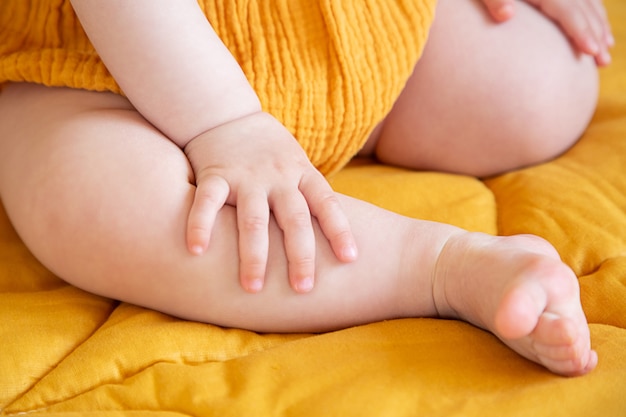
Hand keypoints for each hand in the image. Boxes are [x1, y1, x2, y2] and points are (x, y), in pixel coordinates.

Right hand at [183, 112, 357, 293]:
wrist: (226, 112)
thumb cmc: (270, 149)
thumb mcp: (297, 163)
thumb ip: (309, 194)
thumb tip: (332, 235)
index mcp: (302, 173)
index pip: (326, 203)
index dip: (339, 230)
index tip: (350, 260)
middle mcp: (278, 177)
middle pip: (294, 219)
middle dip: (300, 255)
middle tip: (303, 289)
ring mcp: (246, 176)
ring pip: (253, 219)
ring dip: (254, 255)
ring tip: (253, 288)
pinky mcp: (214, 174)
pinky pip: (207, 203)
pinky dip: (200, 226)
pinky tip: (196, 251)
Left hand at [481, 0, 613, 65]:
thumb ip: (494, 0)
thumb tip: (506, 16)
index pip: (567, 9)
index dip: (580, 30)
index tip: (591, 52)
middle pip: (582, 7)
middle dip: (596, 33)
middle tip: (603, 61)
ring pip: (586, 1)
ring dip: (598, 24)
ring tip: (605, 48)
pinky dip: (591, 12)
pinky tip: (596, 27)